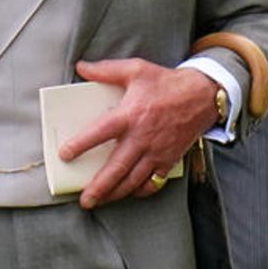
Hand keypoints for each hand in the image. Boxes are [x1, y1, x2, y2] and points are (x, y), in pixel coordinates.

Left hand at [66, 59, 216, 207]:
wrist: (202, 95)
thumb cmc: (167, 83)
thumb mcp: (136, 69)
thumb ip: (106, 70)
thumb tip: (81, 67)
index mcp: (130, 115)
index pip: (99, 133)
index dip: (81, 144)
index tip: (65, 155)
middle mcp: (142, 137)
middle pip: (116, 168)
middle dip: (99, 187)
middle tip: (84, 200)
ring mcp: (156, 152)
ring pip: (133, 180)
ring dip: (115, 193)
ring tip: (100, 201)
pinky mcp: (169, 159)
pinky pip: (153, 182)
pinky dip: (140, 191)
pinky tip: (130, 193)